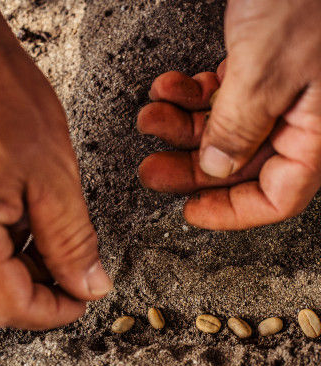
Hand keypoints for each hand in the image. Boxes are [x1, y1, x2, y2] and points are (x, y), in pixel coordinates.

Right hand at [0, 0, 111, 328]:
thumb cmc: (0, 101)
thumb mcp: (54, 178)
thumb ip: (72, 243)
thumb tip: (89, 286)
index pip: (11, 309)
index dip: (56, 311)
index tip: (86, 295)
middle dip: (41, 297)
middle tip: (75, 270)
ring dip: (25, 277)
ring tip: (53, 240)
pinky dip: (6, 257)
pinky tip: (28, 227)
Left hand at [138, 0, 320, 228]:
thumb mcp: (265, 66)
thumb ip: (240, 125)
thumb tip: (217, 168)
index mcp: (316, 131)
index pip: (277, 197)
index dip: (231, 211)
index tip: (189, 212)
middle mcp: (299, 117)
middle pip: (240, 165)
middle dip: (189, 168)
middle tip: (152, 170)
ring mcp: (278, 92)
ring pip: (222, 130)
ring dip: (179, 127)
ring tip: (149, 118)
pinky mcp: (258, 65)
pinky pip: (219, 96)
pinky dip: (188, 94)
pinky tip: (167, 88)